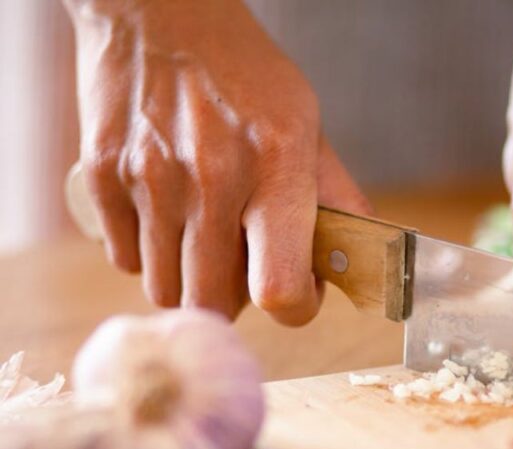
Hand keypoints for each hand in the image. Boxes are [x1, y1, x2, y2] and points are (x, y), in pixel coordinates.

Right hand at [66, 0, 369, 324]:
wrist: (161, 14)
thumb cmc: (247, 77)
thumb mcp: (310, 128)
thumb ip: (337, 200)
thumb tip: (364, 264)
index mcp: (276, 167)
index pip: (280, 291)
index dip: (294, 308)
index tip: (296, 293)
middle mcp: (211, 178)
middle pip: (214, 304)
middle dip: (238, 301)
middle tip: (246, 268)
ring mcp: (149, 179)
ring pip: (165, 290)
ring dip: (191, 280)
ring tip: (206, 237)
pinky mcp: (101, 176)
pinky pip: (125, 260)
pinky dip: (150, 253)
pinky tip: (168, 216)